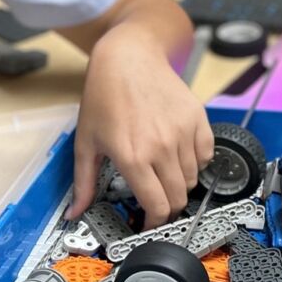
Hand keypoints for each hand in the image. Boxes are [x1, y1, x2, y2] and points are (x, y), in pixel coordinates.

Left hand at [66, 26, 214, 225]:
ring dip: (180, 184)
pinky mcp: (197, 119)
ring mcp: (183, 132)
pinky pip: (207, 154)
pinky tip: (180, 155)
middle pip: (179, 198)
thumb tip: (74, 213)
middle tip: (156, 202)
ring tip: (163, 173)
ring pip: (193, 178)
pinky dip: (197, 162)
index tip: (149, 224)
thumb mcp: (86, 141)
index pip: (157, 207)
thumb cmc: (104, 95)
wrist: (128, 57)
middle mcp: (161, 147)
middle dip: (168, 208)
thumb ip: (83, 182)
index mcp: (132, 157)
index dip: (154, 223)